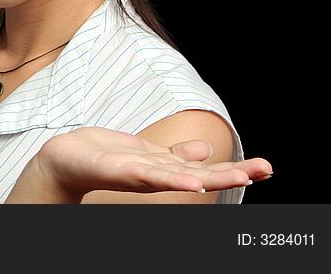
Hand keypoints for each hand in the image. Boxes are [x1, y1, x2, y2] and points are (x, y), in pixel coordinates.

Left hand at [38, 126, 272, 198]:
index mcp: (164, 168)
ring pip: (180, 176)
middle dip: (231, 174)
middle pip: (199, 174)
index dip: (233, 168)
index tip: (265, 168)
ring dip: (210, 177)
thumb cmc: (104, 156)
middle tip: (266, 170)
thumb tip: (204, 149)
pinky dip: (172, 178)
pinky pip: (149, 175)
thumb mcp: (144, 151)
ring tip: (240, 177)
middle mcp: (156, 175)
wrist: (65, 160)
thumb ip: (174, 155)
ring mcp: (139, 174)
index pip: (204, 167)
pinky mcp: (119, 170)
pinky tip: (192, 182)